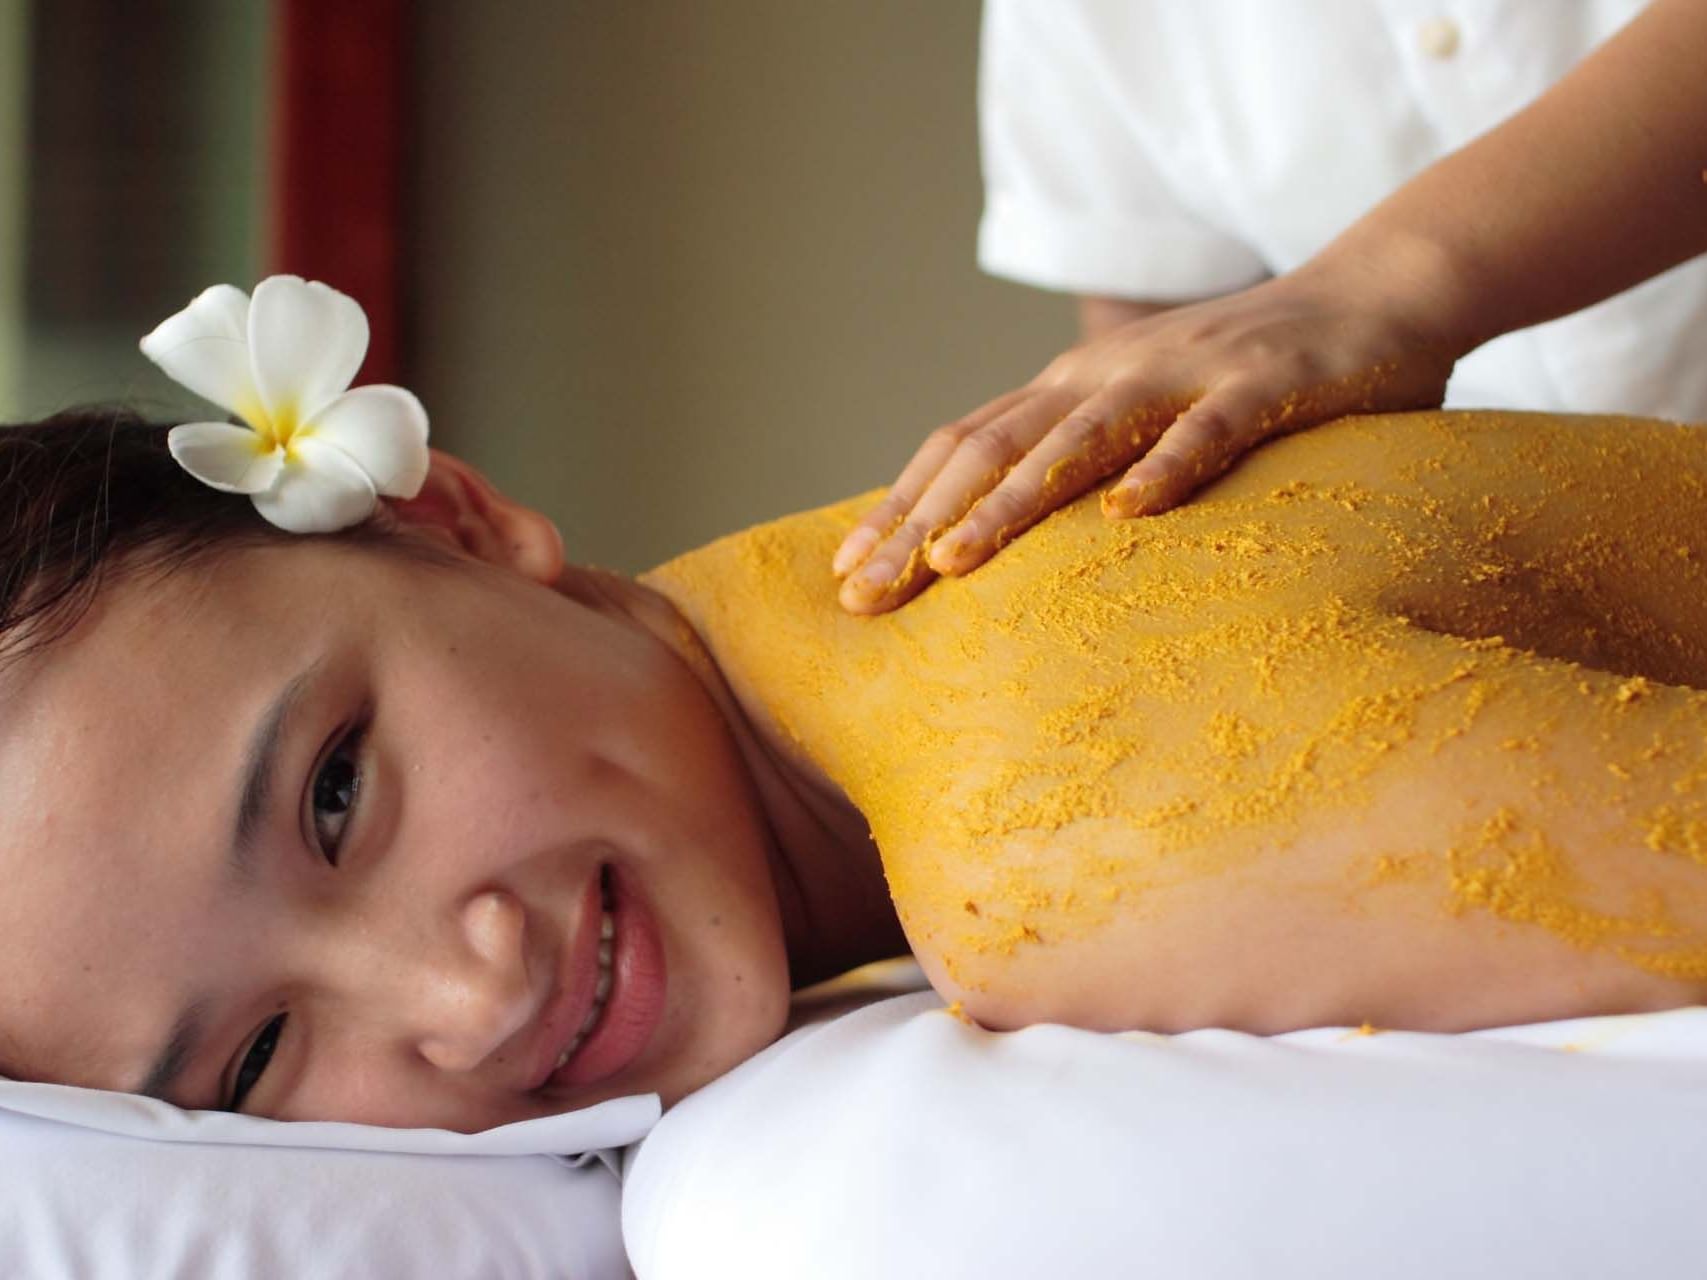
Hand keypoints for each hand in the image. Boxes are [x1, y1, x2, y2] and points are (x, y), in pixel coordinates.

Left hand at [832, 270, 1459, 614]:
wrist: (1376, 296)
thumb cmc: (1250, 379)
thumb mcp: (1148, 417)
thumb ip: (1087, 462)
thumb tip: (1015, 544)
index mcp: (1072, 389)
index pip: (963, 446)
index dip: (900, 506)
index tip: (846, 575)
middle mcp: (1106, 375)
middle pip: (993, 448)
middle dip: (922, 523)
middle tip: (866, 596)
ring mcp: (1181, 374)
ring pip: (1079, 439)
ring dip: (1011, 502)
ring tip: (953, 565)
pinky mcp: (1265, 385)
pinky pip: (1208, 431)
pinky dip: (1166, 468)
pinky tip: (1128, 515)